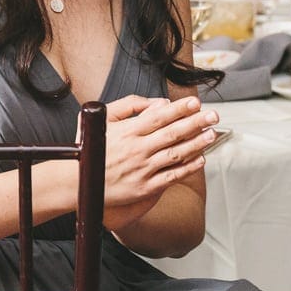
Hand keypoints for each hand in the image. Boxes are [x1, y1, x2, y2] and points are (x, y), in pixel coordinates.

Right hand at [96, 95, 218, 229]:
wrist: (76, 183)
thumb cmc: (90, 148)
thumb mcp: (102, 119)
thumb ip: (129, 106)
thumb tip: (158, 104)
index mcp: (127, 132)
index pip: (159, 117)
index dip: (179, 109)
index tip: (195, 102)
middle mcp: (137, 150)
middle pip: (172, 133)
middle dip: (195, 123)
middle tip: (213, 115)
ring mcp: (142, 170)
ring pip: (175, 154)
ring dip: (196, 143)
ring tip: (211, 134)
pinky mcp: (144, 188)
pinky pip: (171, 176)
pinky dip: (187, 168)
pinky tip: (200, 159)